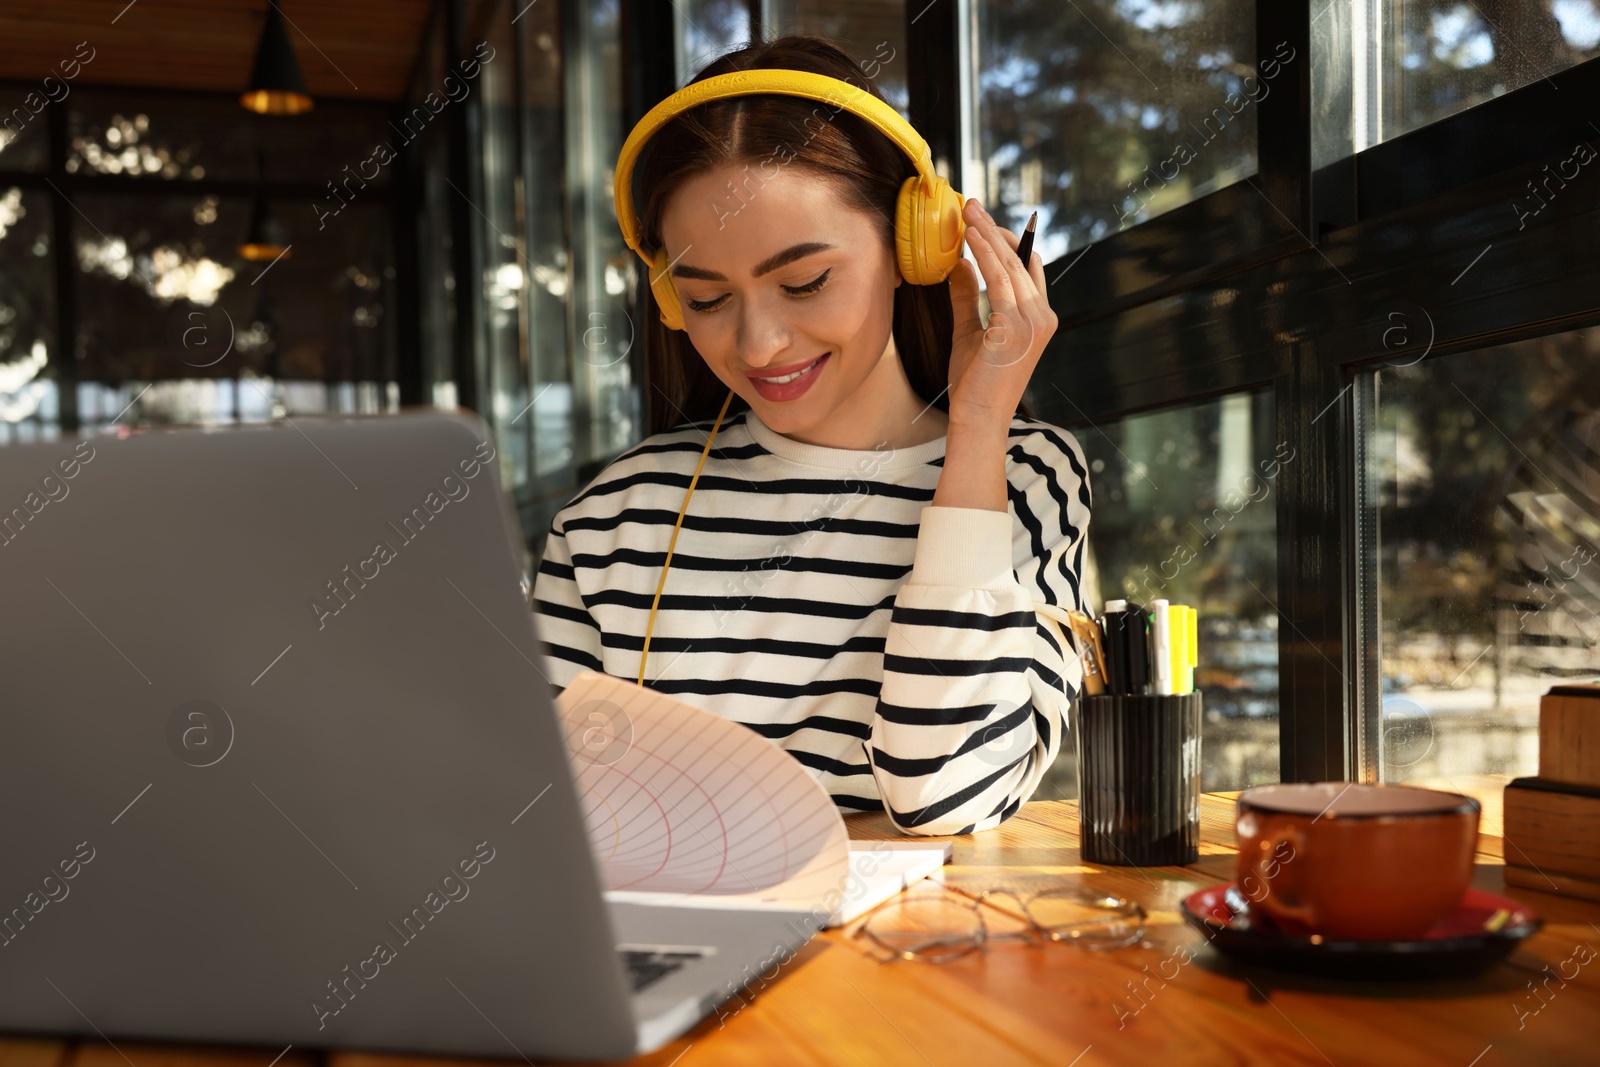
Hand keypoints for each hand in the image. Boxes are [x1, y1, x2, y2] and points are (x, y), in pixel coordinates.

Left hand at [945, 197, 1057, 432]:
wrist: (978, 418)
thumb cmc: (974, 384)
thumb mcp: (970, 332)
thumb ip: (968, 298)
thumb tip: (961, 265)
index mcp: (1039, 318)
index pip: (1028, 267)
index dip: (1006, 241)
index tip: (981, 221)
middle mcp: (1043, 317)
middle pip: (1021, 259)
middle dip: (994, 229)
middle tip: (970, 204)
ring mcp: (1034, 322)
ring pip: (1011, 264)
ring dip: (987, 234)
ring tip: (966, 211)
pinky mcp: (1016, 326)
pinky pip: (1000, 279)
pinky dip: (985, 253)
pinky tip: (969, 237)